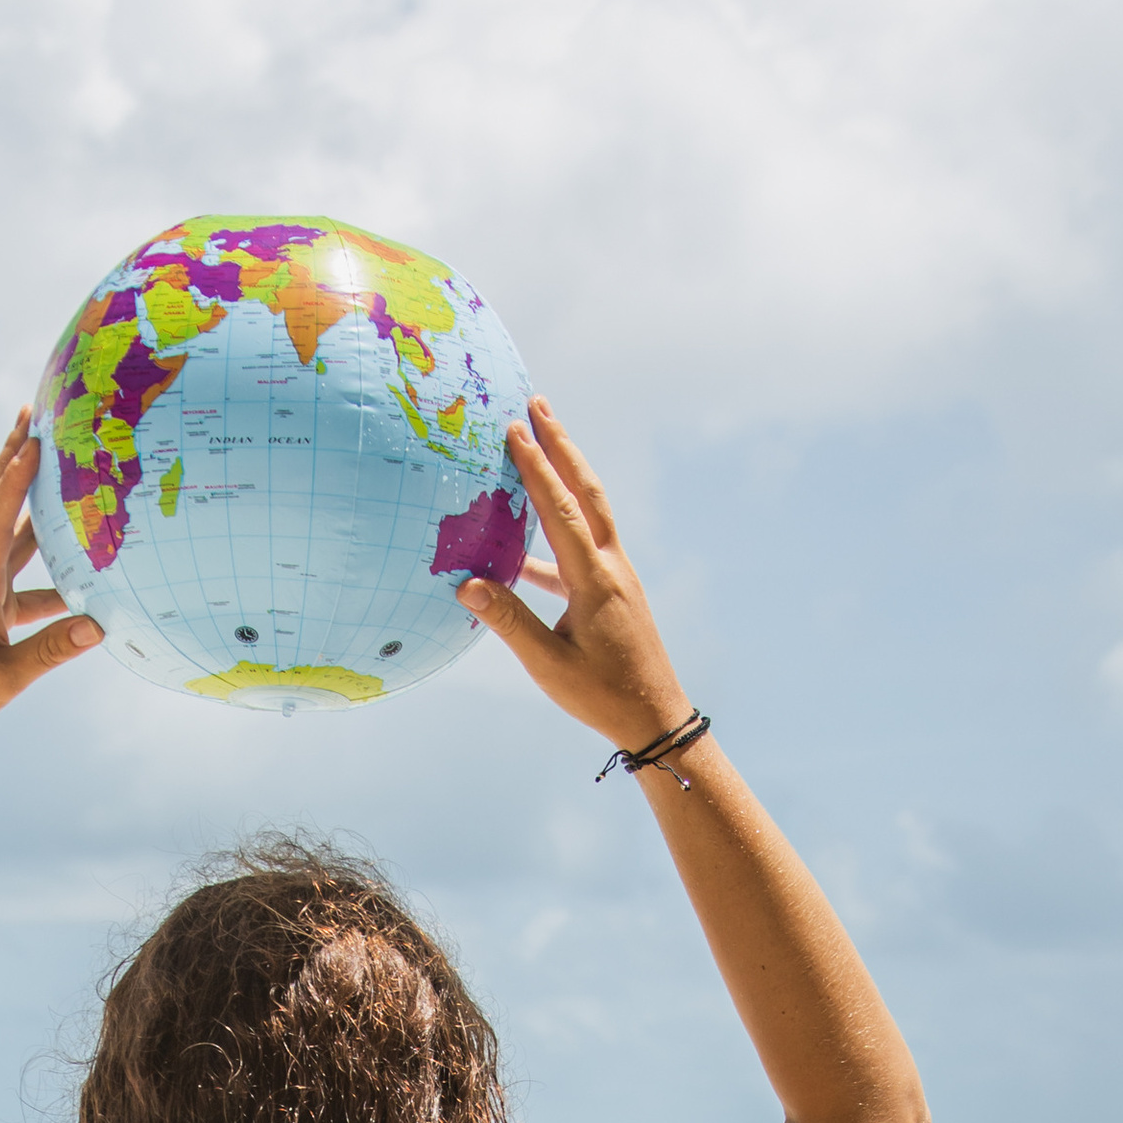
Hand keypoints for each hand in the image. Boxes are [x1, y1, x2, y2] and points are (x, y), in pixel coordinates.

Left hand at [0, 418, 100, 798]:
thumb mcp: (3, 679)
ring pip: (7, 533)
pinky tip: (80, 571)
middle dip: (13, 459)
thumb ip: (51, 651)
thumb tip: (99, 625)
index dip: (15, 479)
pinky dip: (47, 565)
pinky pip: (21, 575)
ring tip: (52, 461)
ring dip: (28, 497)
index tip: (34, 439)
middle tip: (31, 414)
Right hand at [454, 402, 694, 757]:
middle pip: (586, 491)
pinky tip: (524, 549)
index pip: (562, 510)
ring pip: (590, 512)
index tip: (516, 428)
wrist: (656, 718)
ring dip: (565, 475)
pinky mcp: (613, 592)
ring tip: (541, 445)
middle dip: (562, 446)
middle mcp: (611, 567)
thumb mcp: (547, 664)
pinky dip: (556, 532)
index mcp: (595, 580)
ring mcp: (615, 577)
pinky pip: (581, 547)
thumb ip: (508, 621)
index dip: (538, 467)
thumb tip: (465, 584)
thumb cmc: (602, 695)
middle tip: (539, 404)